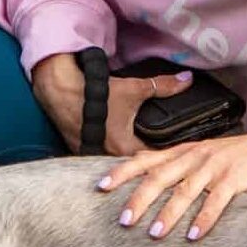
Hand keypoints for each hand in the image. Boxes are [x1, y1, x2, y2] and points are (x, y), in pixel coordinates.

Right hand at [31, 53, 193, 155]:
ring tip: (151, 162)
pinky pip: (103, 158)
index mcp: (122, 147)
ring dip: (133, 163)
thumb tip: (187, 79)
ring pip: (118, 165)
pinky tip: (124, 152)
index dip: (169, 158)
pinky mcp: (81, 150)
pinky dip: (115, 157)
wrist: (58, 90)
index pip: (153, 161)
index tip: (183, 155)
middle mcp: (106, 157)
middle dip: (152, 164)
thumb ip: (163, 86)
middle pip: (136, 167)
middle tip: (171, 161)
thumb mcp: (134, 89)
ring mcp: (91, 156)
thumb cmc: (96, 92)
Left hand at [97, 134, 246, 240]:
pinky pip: (217, 200)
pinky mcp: (236, 177)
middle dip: (141, 199)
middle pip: (162, 177)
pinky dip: (205, 218)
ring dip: (169, 214)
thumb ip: (178, 160)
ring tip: (154, 233)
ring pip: (186, 191)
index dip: (124, 171)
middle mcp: (198, 156)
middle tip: (124, 220)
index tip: (102, 186)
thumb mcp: (205, 152)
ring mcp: (217, 166)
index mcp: (188, 151)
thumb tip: (143, 165)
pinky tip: (194, 235)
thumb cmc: (240, 155)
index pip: (149, 159)